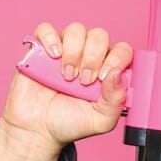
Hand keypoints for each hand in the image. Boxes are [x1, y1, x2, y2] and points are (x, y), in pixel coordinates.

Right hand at [0, 21, 133, 159]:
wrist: (38, 130)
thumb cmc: (70, 123)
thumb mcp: (101, 120)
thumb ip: (116, 100)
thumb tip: (117, 74)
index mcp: (106, 70)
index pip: (122, 50)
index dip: (117, 59)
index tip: (104, 77)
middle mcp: (88, 56)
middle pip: (99, 36)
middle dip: (93, 57)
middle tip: (84, 80)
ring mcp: (64, 51)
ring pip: (76, 30)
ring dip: (74, 51)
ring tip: (67, 75)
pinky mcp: (40, 50)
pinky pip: (46, 29)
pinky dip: (51, 39)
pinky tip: (53, 57)